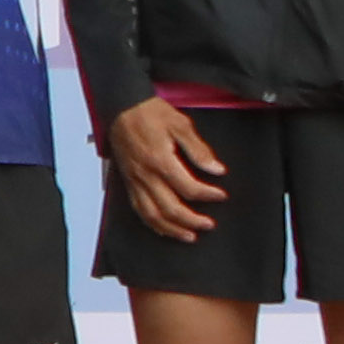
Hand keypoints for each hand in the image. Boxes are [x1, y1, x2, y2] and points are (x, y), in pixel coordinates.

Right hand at [100, 95, 226, 243]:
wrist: (122, 107)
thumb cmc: (150, 113)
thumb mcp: (181, 125)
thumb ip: (199, 150)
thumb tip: (216, 169)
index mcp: (161, 160)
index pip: (189, 188)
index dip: (208, 194)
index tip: (220, 195)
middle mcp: (146, 175)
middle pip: (171, 208)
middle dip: (193, 220)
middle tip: (209, 224)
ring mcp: (135, 181)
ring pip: (153, 215)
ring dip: (172, 229)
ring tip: (189, 235)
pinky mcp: (128, 183)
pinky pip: (138, 210)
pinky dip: (152, 224)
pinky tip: (164, 229)